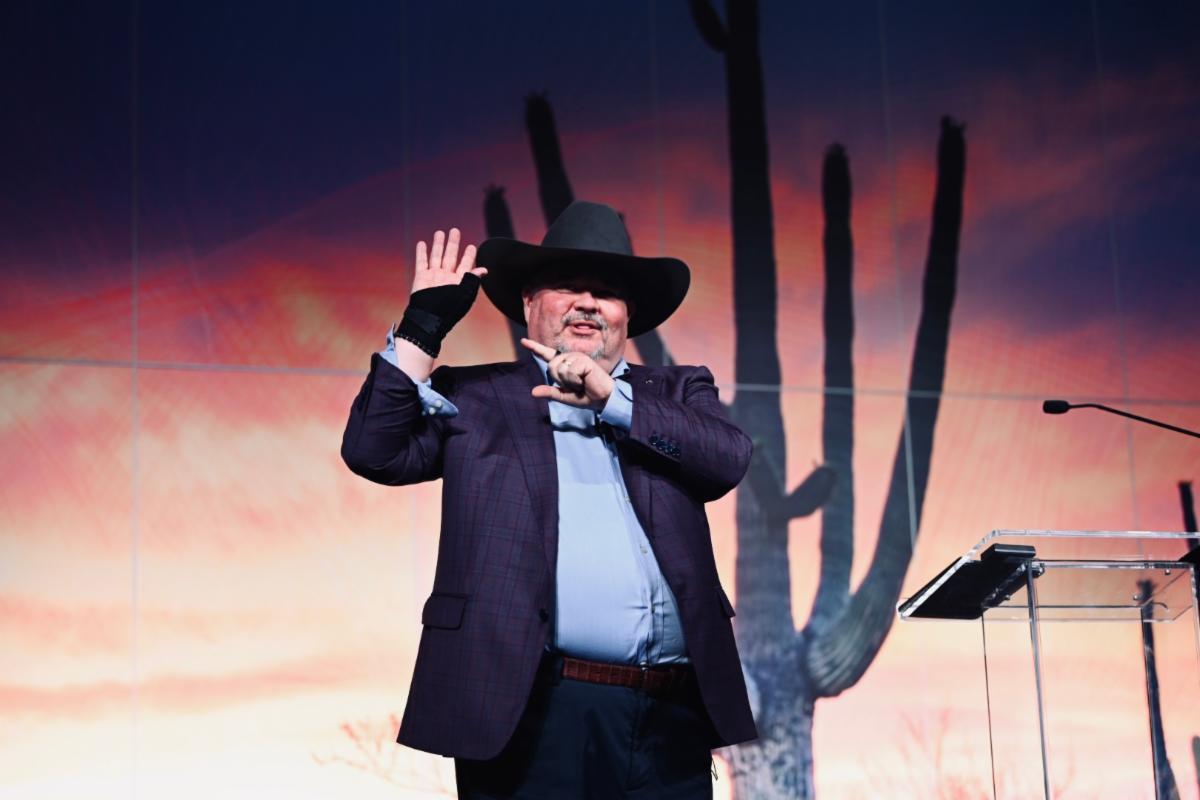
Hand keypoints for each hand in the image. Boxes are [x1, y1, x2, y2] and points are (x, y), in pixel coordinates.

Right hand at [396, 228, 486, 359]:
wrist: (430, 318)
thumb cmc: (449, 308)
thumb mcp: (465, 293)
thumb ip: (473, 279)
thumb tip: (484, 270)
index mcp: (459, 281)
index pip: (465, 264)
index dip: (469, 255)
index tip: (472, 246)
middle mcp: (446, 277)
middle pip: (450, 256)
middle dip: (453, 243)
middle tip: (455, 230)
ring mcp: (433, 277)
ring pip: (436, 256)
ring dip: (438, 244)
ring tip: (440, 232)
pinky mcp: (421, 278)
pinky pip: (421, 262)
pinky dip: (421, 252)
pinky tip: (422, 243)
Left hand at [521, 338, 614, 409]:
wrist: (603, 399)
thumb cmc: (586, 396)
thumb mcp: (564, 396)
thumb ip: (550, 392)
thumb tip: (533, 392)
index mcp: (564, 364)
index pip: (547, 355)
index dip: (534, 348)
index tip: (523, 341)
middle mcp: (570, 357)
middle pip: (551, 366)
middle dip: (560, 380)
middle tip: (575, 385)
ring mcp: (577, 357)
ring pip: (559, 368)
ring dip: (569, 381)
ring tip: (581, 383)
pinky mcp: (583, 360)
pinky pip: (569, 371)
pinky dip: (575, 381)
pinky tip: (585, 380)